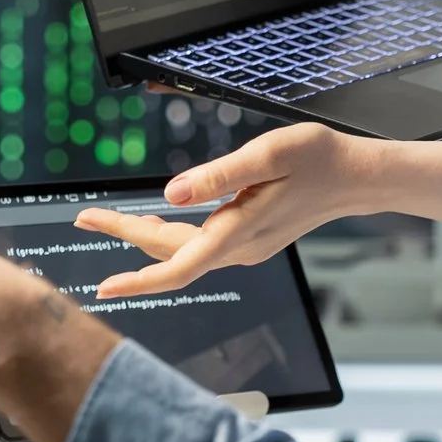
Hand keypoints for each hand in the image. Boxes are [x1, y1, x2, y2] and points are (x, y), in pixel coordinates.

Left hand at [74, 123, 377, 298]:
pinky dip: (172, 236)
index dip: (138, 280)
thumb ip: (218, 175)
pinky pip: (200, 246)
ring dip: (145, 238)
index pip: (178, 266)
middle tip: (84, 218)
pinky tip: (157, 220)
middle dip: (125, 238)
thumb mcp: (267, 154)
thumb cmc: (317, 158)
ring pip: (184, 251)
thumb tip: (169, 194)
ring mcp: (246, 248)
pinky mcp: (250, 240)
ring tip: (108, 220)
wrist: (356, 177)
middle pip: (170, 255)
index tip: (103, 287)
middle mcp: (239, 249)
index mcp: (238, 232)